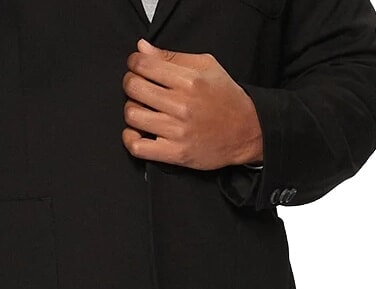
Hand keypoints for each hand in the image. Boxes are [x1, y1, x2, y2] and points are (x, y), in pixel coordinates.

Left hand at [121, 38, 262, 170]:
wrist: (246, 131)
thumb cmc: (226, 98)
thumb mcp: (206, 66)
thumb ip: (172, 57)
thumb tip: (142, 48)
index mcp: (189, 80)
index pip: (145, 65)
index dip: (134, 63)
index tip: (136, 66)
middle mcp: (182, 105)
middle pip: (134, 88)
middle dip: (130, 83)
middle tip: (136, 86)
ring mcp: (178, 131)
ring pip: (133, 115)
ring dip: (131, 110)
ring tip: (140, 109)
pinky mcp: (176, 153)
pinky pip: (138, 147)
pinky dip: (130, 138)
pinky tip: (136, 132)